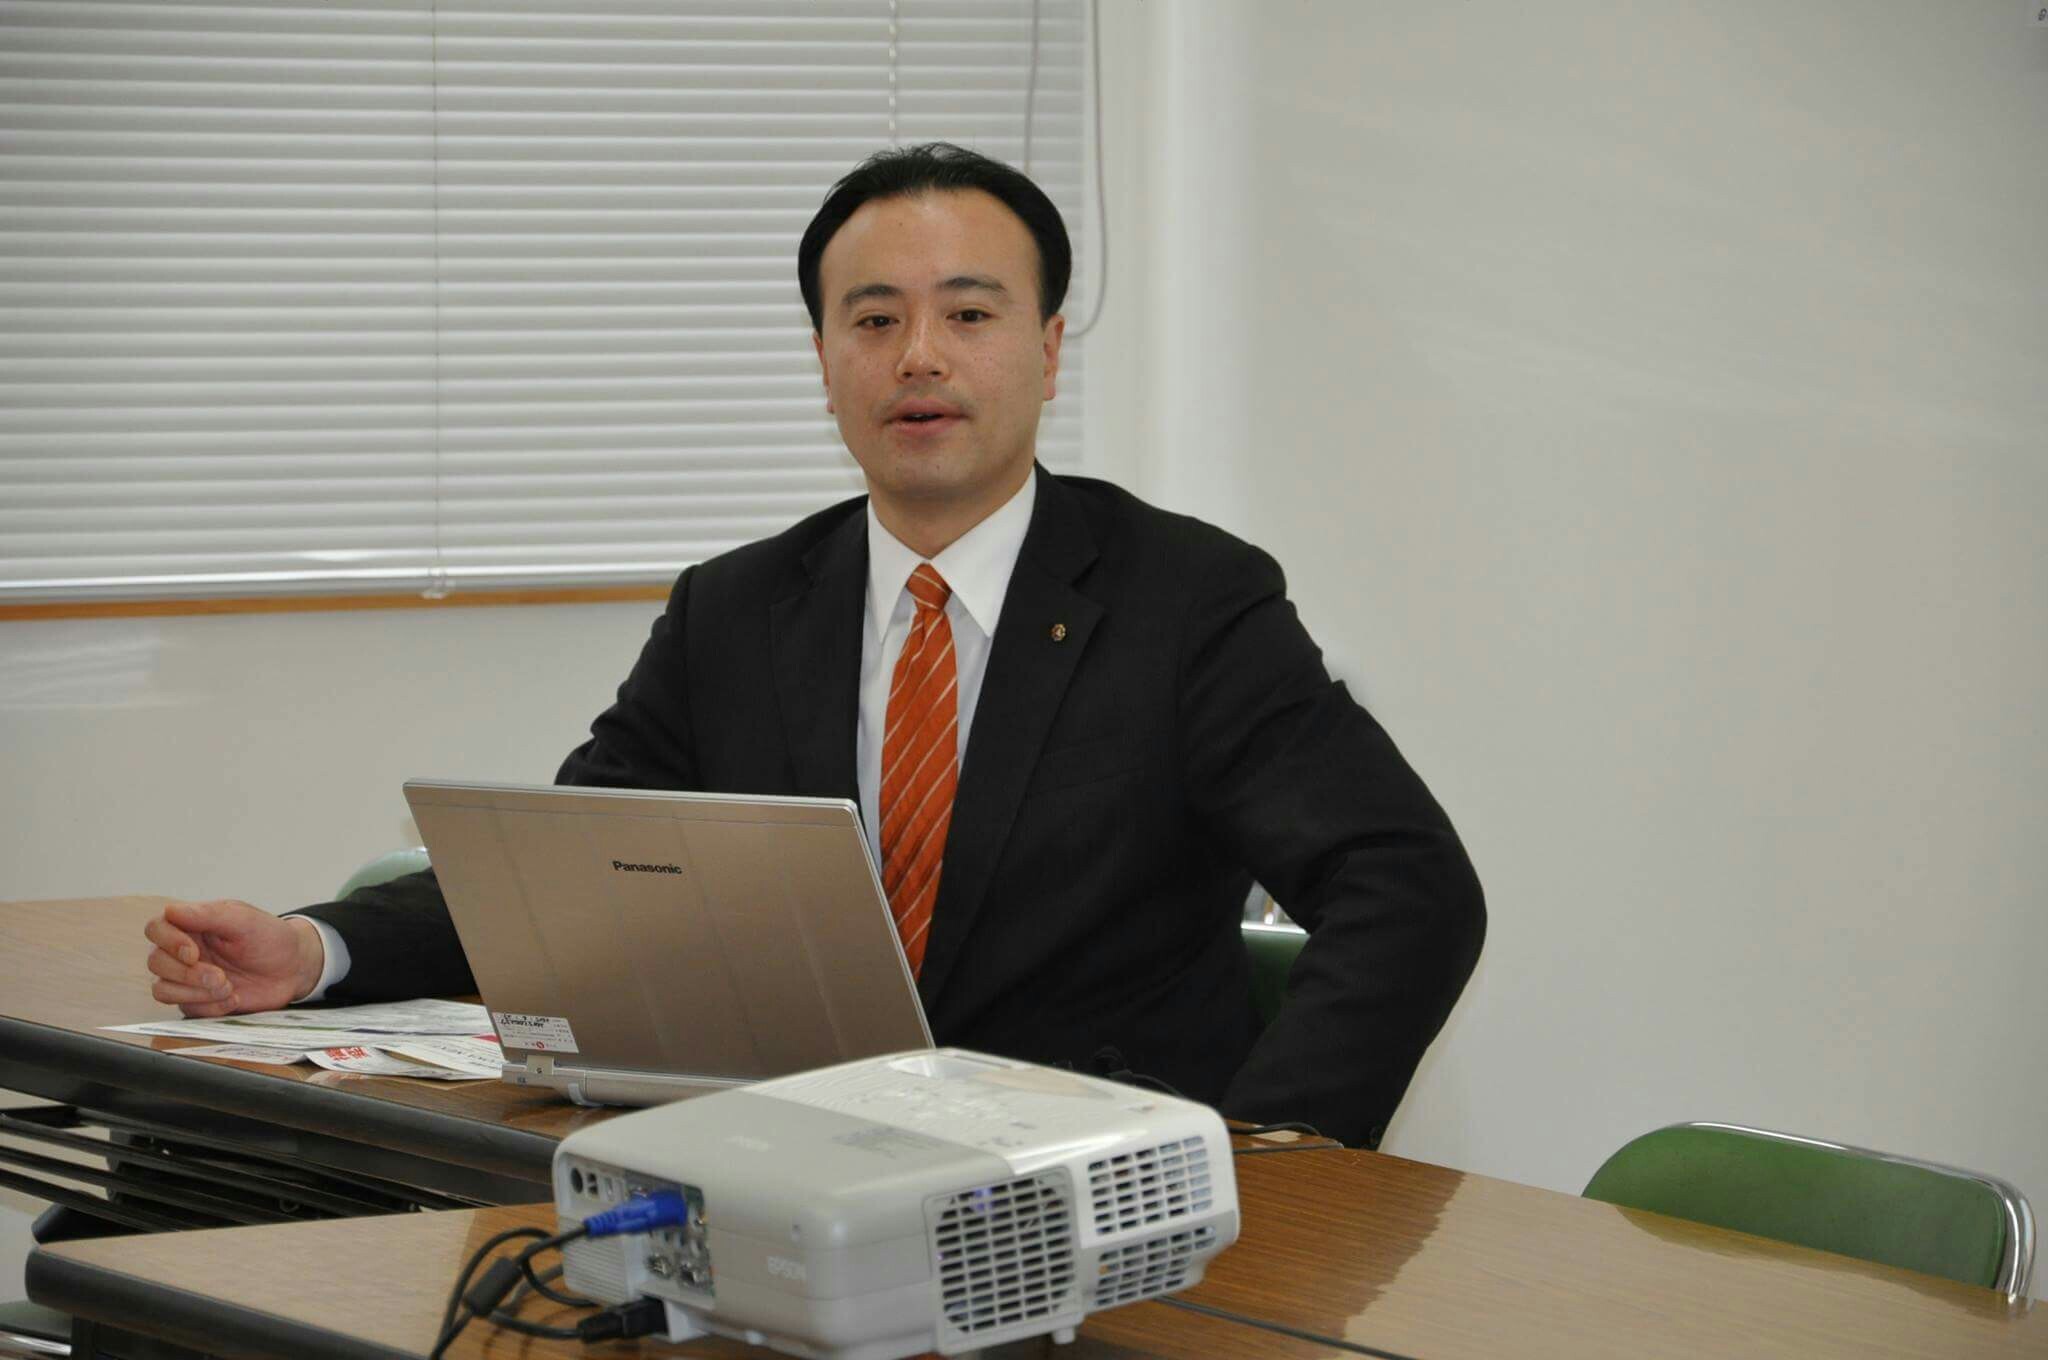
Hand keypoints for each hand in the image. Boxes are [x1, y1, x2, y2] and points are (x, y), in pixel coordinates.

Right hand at [143, 900, 325, 1016]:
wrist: (294, 968)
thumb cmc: (270, 938)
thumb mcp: (245, 920)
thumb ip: (209, 915)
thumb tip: (171, 910)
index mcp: (193, 925)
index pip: (156, 928)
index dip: (168, 942)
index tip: (194, 953)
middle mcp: (185, 951)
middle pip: (156, 962)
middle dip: (187, 974)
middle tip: (220, 977)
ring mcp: (189, 978)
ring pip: (162, 990)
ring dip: (195, 993)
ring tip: (228, 988)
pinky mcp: (199, 1001)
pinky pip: (186, 1009)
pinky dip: (210, 1007)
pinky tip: (234, 998)